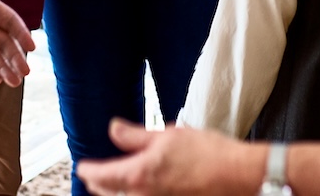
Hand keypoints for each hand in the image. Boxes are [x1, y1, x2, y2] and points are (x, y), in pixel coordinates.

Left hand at [75, 121, 264, 195]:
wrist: (237, 175)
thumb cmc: (207, 153)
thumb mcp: (167, 135)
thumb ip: (135, 136)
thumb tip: (113, 129)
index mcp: (139, 174)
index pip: (100, 177)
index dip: (88, 170)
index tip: (82, 166)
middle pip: (109, 193)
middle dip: (99, 184)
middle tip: (93, 175)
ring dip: (116, 190)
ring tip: (113, 181)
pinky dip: (135, 193)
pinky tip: (140, 185)